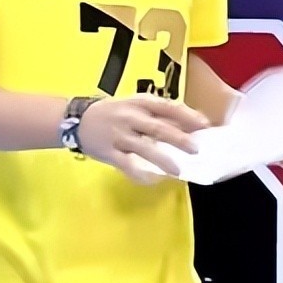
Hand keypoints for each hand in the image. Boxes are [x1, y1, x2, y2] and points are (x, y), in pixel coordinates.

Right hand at [77, 95, 208, 184]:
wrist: (76, 119)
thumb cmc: (115, 112)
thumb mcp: (136, 105)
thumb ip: (160, 114)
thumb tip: (191, 124)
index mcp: (140, 103)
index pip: (167, 107)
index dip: (187, 115)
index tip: (205, 125)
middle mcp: (130, 118)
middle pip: (157, 128)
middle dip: (178, 139)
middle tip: (196, 149)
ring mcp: (119, 136)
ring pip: (143, 148)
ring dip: (162, 159)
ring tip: (178, 170)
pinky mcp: (109, 152)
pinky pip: (127, 165)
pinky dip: (140, 174)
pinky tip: (153, 180)